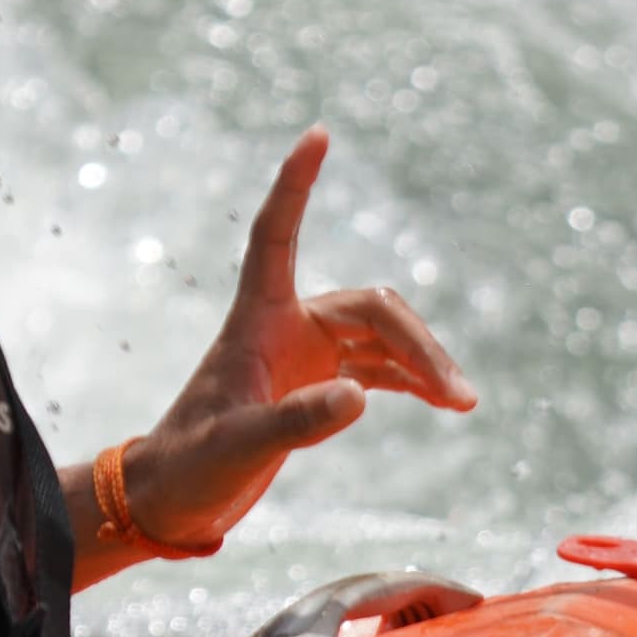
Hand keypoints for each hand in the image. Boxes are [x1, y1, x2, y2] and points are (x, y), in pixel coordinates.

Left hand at [113, 130, 477, 556]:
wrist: (173, 502)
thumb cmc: (191, 466)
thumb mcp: (239, 446)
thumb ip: (297, 422)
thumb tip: (361, 396)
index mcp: (257, 321)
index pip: (278, 234)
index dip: (296, 185)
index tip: (318, 134)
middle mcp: (287, 326)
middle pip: (371, 308)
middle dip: (418, 344)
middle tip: (457, 394)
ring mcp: (307, 355)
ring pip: (383, 338)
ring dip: (424, 365)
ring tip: (464, 402)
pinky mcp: (318, 387)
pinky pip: (379, 369)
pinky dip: (412, 381)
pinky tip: (443, 401)